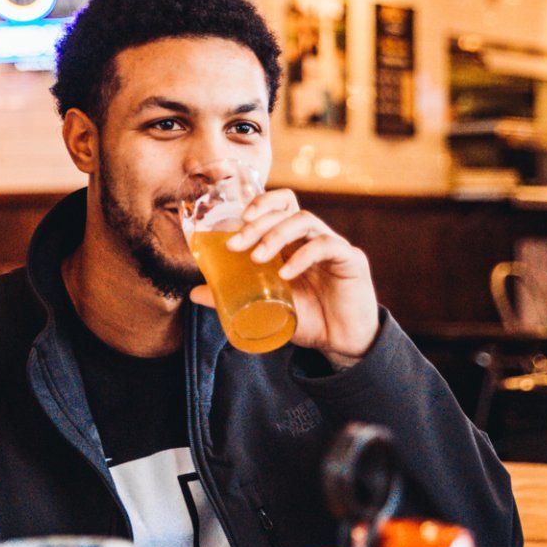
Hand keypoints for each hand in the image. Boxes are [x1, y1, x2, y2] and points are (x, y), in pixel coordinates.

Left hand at [188, 188, 379, 367]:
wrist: (344, 343)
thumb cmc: (308, 319)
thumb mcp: (267, 307)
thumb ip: (234, 297)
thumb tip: (195, 293)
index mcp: (294, 241)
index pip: (279, 204)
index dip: (259, 203)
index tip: (235, 222)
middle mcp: (313, 236)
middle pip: (286, 208)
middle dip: (257, 222)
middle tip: (235, 244)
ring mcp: (333, 245)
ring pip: (304, 220)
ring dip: (276, 234)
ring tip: (257, 258)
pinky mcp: (351, 260)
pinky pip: (326, 245)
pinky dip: (302, 255)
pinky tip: (286, 272)